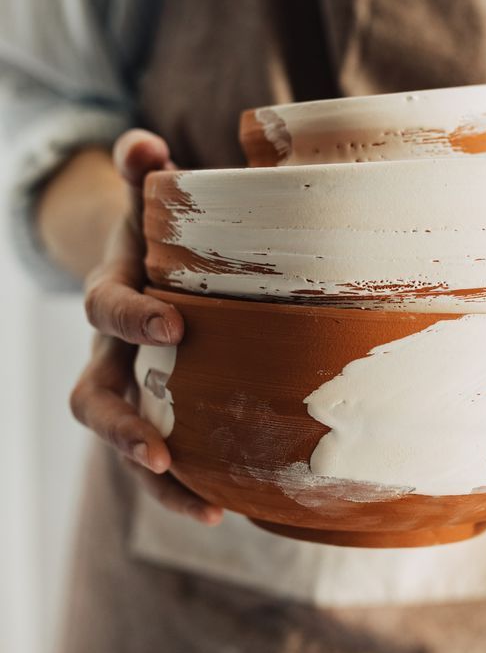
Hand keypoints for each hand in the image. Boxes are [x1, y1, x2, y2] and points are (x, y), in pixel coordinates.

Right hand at [69, 130, 222, 524]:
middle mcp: (108, 353)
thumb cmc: (156, 239)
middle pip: (93, 398)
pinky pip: (159, 461)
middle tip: (159, 448)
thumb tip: (145, 142)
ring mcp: (127, 391)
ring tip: (203, 507)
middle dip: (122, 427)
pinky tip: (226, 510)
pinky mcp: (153, 418)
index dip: (131, 318)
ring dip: (155, 477)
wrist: (143, 274)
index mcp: (109, 296)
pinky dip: (184, 488)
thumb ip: (144, 173)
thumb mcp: (148, 206)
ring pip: (122, 442)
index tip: (173, 327)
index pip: (104, 309)